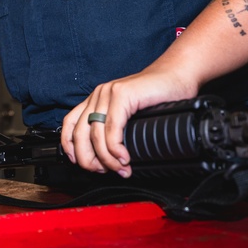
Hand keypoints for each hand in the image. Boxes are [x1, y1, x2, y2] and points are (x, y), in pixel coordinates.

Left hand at [61, 69, 194, 177]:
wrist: (178, 75)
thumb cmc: (159, 96)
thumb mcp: (131, 115)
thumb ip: (117, 129)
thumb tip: (109, 158)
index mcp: (97, 99)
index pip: (70, 124)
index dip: (70, 147)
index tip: (80, 163)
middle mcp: (99, 95)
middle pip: (79, 134)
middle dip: (88, 160)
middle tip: (103, 172)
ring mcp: (109, 93)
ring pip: (95, 134)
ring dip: (107, 159)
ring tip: (120, 168)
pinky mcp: (122, 94)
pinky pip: (112, 128)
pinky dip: (116, 148)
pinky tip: (124, 158)